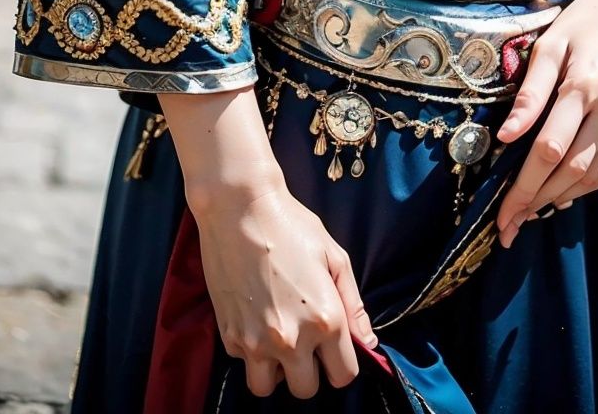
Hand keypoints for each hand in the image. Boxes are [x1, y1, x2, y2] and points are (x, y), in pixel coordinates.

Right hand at [192, 174, 377, 398]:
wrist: (239, 207)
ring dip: (275, 371)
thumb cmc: (292, 225)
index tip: (333, 348)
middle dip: (309, 370)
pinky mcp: (229, 336)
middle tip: (305, 341)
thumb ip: (353, 305)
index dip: (341, 364)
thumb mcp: (334, 257)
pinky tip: (255, 320)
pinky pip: (244, 363)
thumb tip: (368, 341)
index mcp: (325, 320)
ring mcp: (256, 341)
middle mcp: (291, 339)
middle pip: (306, 390)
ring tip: (278, 339)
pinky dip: (250, 351)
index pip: (343, 376)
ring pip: (267, 388)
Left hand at [495, 0, 597, 245]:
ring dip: (560, 198)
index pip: (547, 152)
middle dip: (535, 202)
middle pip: (570, 172)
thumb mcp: (552, 42)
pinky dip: (591, 185)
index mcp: (584, 86)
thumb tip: (505, 137)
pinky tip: (567, 192)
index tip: (501, 215)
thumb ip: (530, 92)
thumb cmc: (591, 16)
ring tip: (530, 211)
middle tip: (508, 226)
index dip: (521, 189)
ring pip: (594, 176)